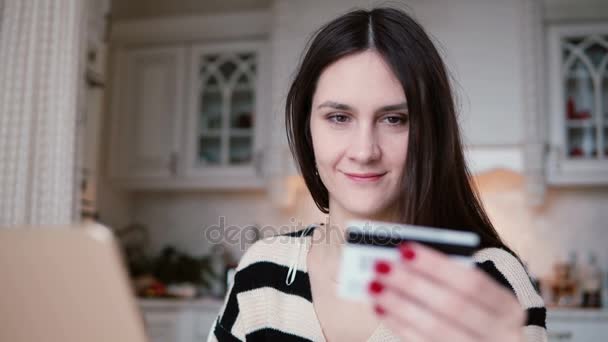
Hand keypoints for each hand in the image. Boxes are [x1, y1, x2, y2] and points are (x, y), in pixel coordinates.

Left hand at [368, 243, 524, 341]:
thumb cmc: (472, 309)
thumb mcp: (470, 292)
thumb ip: (445, 273)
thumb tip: (402, 254)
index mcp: (508, 308)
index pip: (473, 282)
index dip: (437, 265)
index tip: (403, 248)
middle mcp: (501, 335)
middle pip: (452, 306)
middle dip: (412, 284)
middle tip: (379, 265)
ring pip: (435, 330)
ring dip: (399, 305)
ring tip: (373, 286)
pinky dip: (400, 326)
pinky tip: (381, 309)